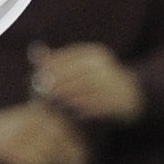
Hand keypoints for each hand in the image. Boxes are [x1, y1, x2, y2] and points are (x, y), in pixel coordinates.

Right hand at [0, 99, 92, 163]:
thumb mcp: (22, 123)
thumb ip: (42, 130)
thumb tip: (66, 148)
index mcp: (37, 114)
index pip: (67, 130)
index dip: (77, 146)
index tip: (83, 158)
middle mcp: (31, 123)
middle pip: (62, 143)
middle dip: (72, 159)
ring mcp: (20, 137)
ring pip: (48, 157)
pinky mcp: (10, 151)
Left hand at [29, 41, 145, 125]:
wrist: (131, 92)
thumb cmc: (94, 78)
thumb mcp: (77, 65)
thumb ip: (55, 60)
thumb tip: (33, 50)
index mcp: (93, 53)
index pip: (65, 58)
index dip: (49, 69)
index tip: (36, 78)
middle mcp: (105, 65)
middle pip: (73, 75)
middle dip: (56, 85)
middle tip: (41, 95)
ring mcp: (113, 81)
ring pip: (84, 90)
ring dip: (67, 98)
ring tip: (54, 105)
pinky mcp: (119, 99)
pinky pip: (97, 105)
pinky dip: (83, 109)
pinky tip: (72, 113)